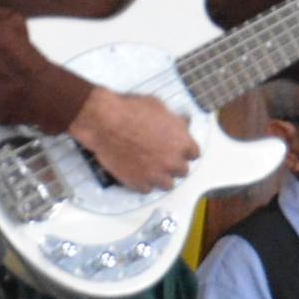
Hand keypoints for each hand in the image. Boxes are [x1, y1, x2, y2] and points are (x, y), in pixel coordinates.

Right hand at [67, 87, 197, 191]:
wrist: (104, 121)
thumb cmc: (131, 110)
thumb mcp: (160, 108)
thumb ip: (174, 122)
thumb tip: (182, 124)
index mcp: (182, 143)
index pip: (194, 154)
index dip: (184, 151)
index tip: (177, 150)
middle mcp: (172, 161)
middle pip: (182, 171)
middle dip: (173, 165)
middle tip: (161, 158)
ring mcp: (155, 174)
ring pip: (167, 185)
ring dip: (161, 178)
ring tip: (151, 169)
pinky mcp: (137, 182)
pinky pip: (146, 190)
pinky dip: (142, 183)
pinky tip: (136, 173)